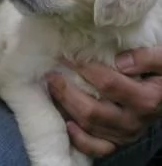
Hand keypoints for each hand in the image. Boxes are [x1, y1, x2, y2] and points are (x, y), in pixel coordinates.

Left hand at [46, 47, 161, 157]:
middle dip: (67, 92)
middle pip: (92, 110)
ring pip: (89, 126)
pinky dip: (79, 139)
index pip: (108, 84)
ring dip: (66, 107)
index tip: (68, 56)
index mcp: (146, 99)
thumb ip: (148, 58)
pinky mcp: (117, 141)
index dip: (84, 69)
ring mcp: (124, 134)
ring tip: (52, 88)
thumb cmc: (159, 74)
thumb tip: (120, 61)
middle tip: (52, 75)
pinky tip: (67, 124)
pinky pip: (96, 148)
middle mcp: (133, 120)